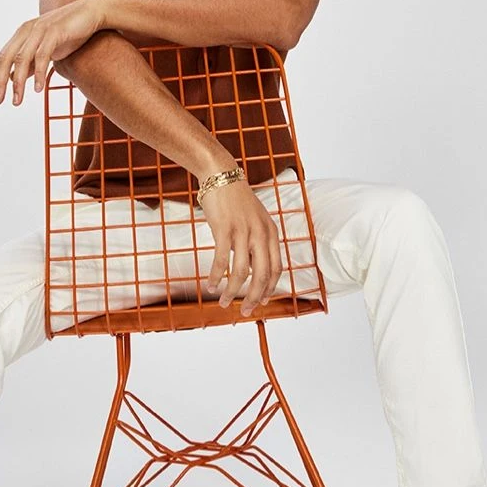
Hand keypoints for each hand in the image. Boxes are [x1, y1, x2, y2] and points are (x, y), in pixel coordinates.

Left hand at [0, 0, 105, 106]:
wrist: (92, 13)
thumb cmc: (70, 32)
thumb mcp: (47, 49)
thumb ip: (31, 62)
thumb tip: (16, 77)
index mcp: (22, 34)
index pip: (2, 57)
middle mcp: (27, 30)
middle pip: (6, 58)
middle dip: (0, 81)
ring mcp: (40, 30)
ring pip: (21, 59)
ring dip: (17, 82)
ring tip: (17, 100)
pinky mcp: (54, 32)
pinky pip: (42, 55)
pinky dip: (38, 73)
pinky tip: (38, 89)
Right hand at [200, 182, 282, 316]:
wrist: (221, 175)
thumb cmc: (236, 200)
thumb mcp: (254, 221)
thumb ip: (256, 243)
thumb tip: (250, 270)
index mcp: (271, 233)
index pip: (276, 269)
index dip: (269, 289)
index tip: (260, 302)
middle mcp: (261, 234)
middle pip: (262, 276)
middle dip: (253, 297)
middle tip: (244, 311)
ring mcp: (243, 232)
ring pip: (241, 272)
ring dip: (232, 291)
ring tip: (222, 302)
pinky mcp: (224, 229)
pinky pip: (221, 260)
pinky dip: (215, 276)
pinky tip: (209, 285)